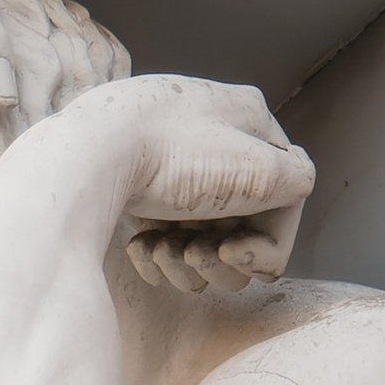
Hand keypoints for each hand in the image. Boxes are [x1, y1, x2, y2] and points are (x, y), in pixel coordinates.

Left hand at [82, 75, 311, 293]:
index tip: (231, 252)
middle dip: (220, 258)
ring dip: (185, 261)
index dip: (264, 245)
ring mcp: (174, 165)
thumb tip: (296, 194)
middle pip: (242, 229)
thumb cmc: (174, 157)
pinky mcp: (136, 190)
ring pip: (201, 242)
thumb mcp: (257, 170)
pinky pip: (164, 241)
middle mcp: (215, 139)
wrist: (88, 156)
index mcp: (251, 122)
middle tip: (192, 252)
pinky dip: (155, 255)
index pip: (284, 202)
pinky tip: (138, 246)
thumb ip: (295, 184)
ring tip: (159, 248)